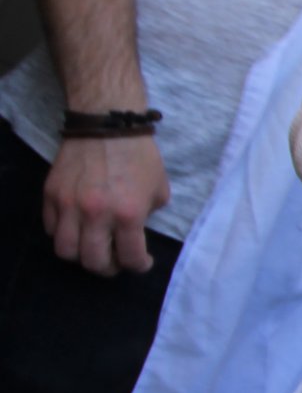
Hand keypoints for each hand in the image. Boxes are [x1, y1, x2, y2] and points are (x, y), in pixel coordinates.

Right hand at [42, 134, 169, 274]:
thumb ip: (147, 217)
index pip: (129, 258)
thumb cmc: (139, 155)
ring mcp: (69, 204)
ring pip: (65, 250)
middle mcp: (95, 214)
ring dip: (80, 255)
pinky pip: (50, 228)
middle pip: (92, 262)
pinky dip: (63, 234)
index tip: (141, 262)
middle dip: (107, 268)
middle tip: (114, 261)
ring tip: (92, 248)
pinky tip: (76, 228)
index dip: (138, 266)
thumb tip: (136, 234)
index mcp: (128, 214)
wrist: (107, 124)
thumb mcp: (159, 190)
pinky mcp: (51, 193)